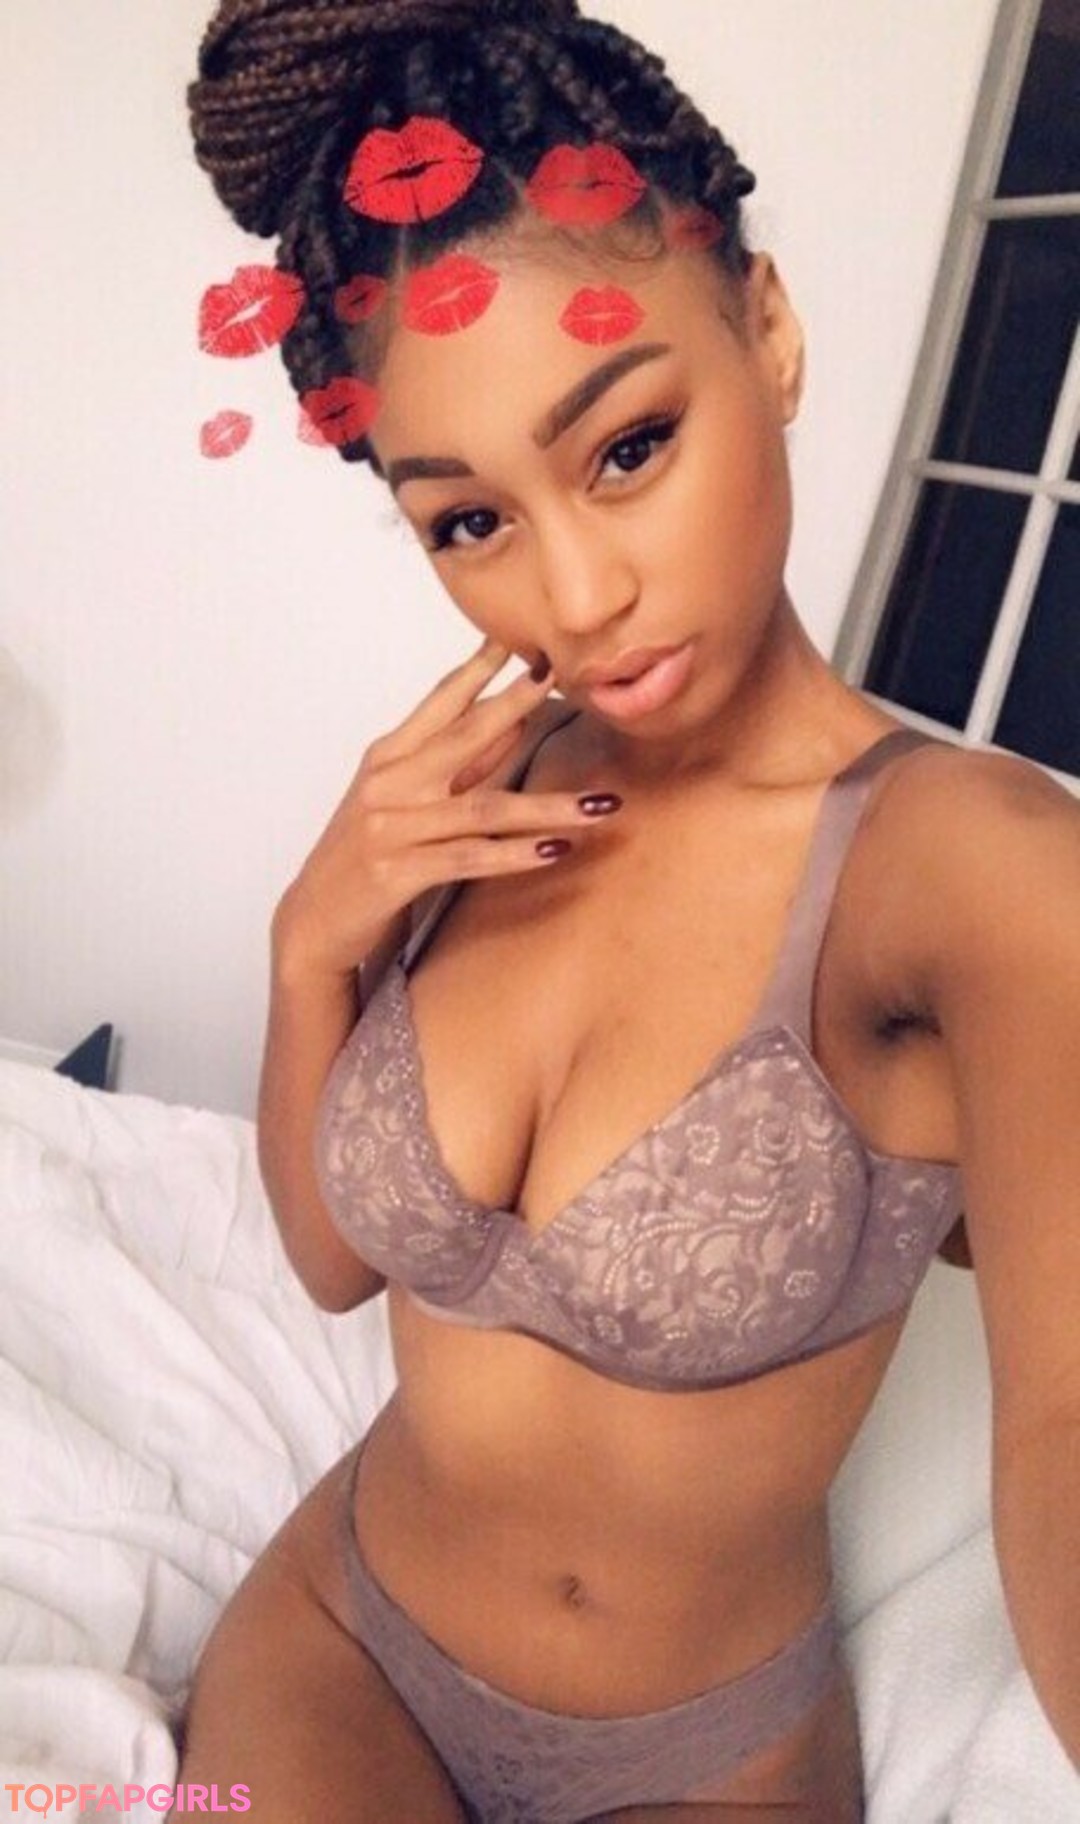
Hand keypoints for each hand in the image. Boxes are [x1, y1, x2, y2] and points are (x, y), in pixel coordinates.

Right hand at [273, 638, 621, 978]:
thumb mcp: (405, 800)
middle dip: (518, 704)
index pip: (441, 700)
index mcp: (388, 757)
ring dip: (549, 808)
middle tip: (564, 679)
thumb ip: (456, 764)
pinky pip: (470, 859)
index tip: (523, 639)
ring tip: (601, 804)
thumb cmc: (367, 855)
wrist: (315, 920)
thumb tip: (514, 724)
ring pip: (485, 809)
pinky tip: (556, 851)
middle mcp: (388, 783)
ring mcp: (391, 827)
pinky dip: (517, 856)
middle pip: (465, 735)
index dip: (481, 667)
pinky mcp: (398, 872)